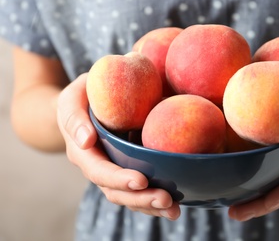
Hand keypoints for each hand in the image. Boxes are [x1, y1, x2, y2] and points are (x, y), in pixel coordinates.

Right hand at [56, 73, 180, 219]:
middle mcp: (98, 168)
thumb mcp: (72, 99)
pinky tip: (177, 203)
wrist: (87, 104)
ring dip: (152, 205)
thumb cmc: (82, 97)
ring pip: (130, 197)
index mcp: (83, 153)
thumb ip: (74, 118)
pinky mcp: (128, 170)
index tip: (141, 181)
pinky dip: (156, 199)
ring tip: (175, 209)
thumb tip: (86, 141)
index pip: (100, 171)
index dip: (119, 179)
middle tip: (166, 200)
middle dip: (141, 198)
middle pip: (117, 192)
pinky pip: (141, 190)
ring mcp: (114, 172)